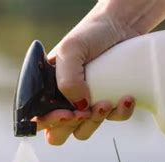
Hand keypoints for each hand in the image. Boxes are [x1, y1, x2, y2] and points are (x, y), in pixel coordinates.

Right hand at [35, 0, 164, 144]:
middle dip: (73, 124)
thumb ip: (67, 80)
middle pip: (58, 133)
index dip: (49, 122)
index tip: (66, 114)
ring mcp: (86, 104)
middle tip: (85, 110)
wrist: (123, 24)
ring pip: (83, 131)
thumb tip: (79, 107)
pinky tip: (126, 98)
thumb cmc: (92, 33)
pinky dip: (120, 113)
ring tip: (107, 101)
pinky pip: (112, 120)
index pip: (38, 117)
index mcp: (47, 89)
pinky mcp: (108, 104)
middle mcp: (63, 100)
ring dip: (95, 121)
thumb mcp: (71, 50)